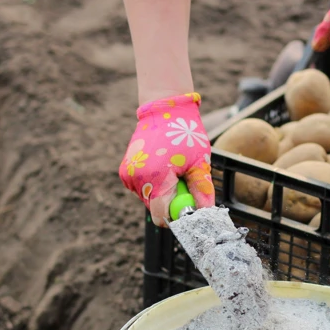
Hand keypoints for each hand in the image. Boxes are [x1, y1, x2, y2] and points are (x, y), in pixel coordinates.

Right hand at [119, 93, 214, 226]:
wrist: (162, 111)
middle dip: (170, 202)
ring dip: (161, 192)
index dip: (174, 217)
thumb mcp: (198, 162)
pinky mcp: (124, 171)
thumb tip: (205, 211)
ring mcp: (128, 175)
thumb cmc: (183, 134)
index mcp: (156, 178)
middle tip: (181, 182)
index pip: (161, 215)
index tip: (185, 210)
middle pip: (155, 208)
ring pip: (148, 199)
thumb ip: (201, 189)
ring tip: (170, 170)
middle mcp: (137, 179)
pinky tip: (159, 167)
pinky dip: (151, 185)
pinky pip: (140, 189)